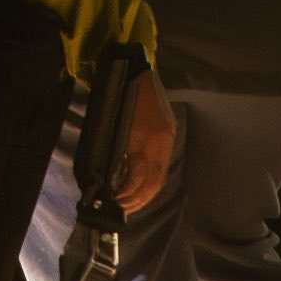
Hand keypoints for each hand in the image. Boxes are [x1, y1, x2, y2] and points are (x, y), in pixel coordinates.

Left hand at [109, 69, 184, 220]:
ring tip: (132, 205)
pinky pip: (163, 166)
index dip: (127, 193)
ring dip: (147, 195)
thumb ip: (115, 151)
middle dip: (138, 200)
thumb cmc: (120, 95)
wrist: (138, 69)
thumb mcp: (115, 124)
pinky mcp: (169, 135)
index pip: (138, 176)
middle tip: (122, 211)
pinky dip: (153, 182)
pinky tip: (144, 189)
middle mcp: (160, 142)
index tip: (114, 202)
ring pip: (161, 177)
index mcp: (144, 139)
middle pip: (153, 182)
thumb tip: (110, 177)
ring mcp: (167, 139)